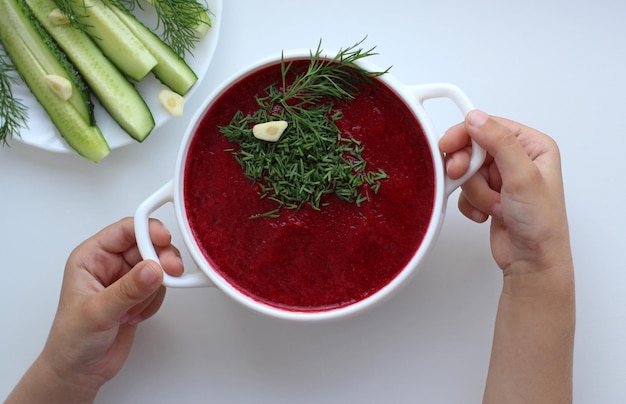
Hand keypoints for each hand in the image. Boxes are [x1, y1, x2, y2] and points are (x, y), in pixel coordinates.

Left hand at [6, 217, 182, 402]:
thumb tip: (153, 268)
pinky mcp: (138, 294)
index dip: (147, 230)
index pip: (125, 230)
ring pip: (157, 266)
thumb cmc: (72, 340)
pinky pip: (160, 287)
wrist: (80, 371)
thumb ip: (128, 289)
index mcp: (91, 257)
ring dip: (155, 288)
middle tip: (171, 272)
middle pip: (147, 245)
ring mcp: (126, 279)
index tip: (164, 240)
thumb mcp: (98, 312)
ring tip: (135, 308)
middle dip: (160, 260)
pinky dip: (154, 302)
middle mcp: (110, 263)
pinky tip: (135, 317)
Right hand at [441, 110, 574, 402]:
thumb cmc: (541, 223)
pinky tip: (487, 214)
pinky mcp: (488, 194)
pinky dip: (471, 203)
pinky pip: (464, 190)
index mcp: (532, 146)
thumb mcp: (522, 176)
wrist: (532, 261)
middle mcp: (517, 158)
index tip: (448, 145)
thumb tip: (476, 118)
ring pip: (466, 170)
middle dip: (468, 168)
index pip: (489, 127)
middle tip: (461, 176)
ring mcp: (501, 178)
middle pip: (473, 148)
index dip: (466, 135)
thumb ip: (499, 143)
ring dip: (474, 191)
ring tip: (493, 205)